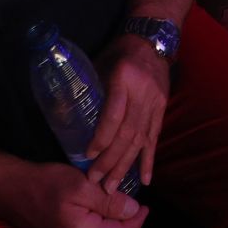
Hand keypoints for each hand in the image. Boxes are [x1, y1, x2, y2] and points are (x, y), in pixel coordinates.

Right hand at [3, 161, 146, 227]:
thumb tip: (133, 210)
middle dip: (126, 224)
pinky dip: (99, 224)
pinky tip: (102, 210)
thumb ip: (109, 201)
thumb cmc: (45, 183)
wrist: (10, 189)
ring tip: (121, 205)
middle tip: (136, 204)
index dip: (137, 222)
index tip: (146, 207)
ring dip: (113, 224)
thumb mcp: (81, 185)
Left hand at [86, 36, 169, 192]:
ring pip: (141, 139)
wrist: (151, 40)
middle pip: (127, 133)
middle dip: (111, 161)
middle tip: (97, 181)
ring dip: (126, 166)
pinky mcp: (163, 108)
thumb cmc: (119, 52)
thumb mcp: (100, 64)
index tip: (88, 156)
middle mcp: (142, 92)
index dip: (102, 138)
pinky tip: (144, 180)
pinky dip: (148, 160)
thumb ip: (88, 89)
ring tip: (113, 187)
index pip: (113, 114)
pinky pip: (155, 138)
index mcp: (124, 78)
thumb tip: (65, 115)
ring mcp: (155, 102)